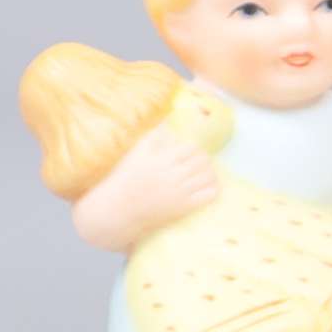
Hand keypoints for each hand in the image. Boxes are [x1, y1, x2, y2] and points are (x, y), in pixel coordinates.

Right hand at [79, 126, 219, 250]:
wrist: (118, 209)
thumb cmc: (125, 179)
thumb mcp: (136, 153)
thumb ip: (154, 136)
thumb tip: (168, 122)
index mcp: (164, 160)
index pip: (192, 148)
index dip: (194, 150)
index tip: (191, 153)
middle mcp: (175, 175)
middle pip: (203, 161)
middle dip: (203, 160)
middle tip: (198, 164)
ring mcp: (181, 192)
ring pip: (209, 177)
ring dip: (210, 173)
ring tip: (204, 174)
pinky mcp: (184, 207)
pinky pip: (210, 195)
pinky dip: (213, 189)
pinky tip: (208, 187)